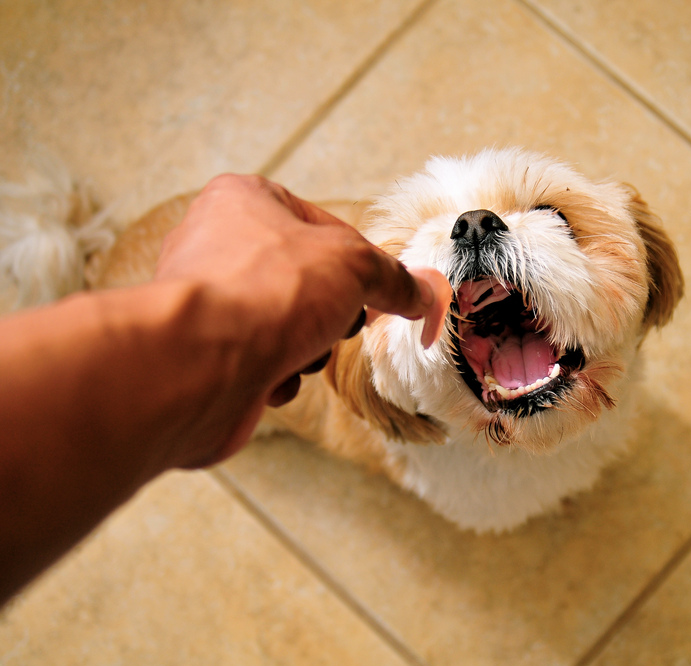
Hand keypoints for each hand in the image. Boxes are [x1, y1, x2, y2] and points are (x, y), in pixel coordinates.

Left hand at [153, 174, 447, 464]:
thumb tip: (423, 292)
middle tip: (334, 320)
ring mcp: (206, 300)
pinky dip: (277, 375)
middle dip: (329, 311)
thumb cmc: (264, 293)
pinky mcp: (203, 352)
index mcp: (243, 200)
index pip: (323, 226)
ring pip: (287, 326)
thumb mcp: (355, 267)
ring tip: (296, 350)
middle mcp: (214, 243)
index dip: (359, 261)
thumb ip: (393, 279)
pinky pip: (261, 362)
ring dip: (306, 348)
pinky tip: (270, 375)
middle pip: (306, 280)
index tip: (383, 288)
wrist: (203, 365)